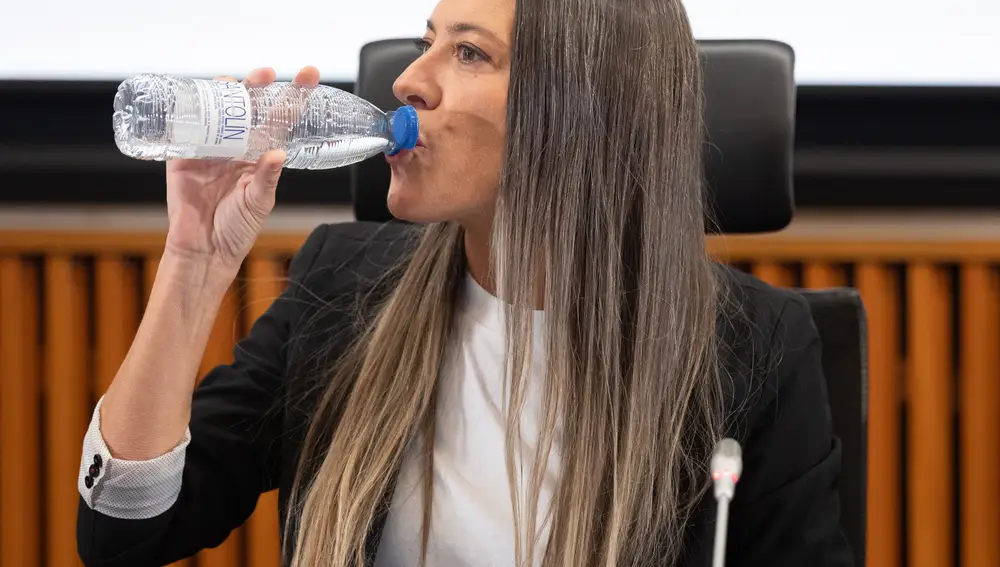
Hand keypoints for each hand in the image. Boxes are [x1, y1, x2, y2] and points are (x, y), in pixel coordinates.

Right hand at [163, 66, 320, 270]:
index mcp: (259, 155)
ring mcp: (209, 149)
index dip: (293, 97)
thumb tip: (278, 152)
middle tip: (266, 73)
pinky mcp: (183, 156)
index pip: (279, 119)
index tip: (309, 75)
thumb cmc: (236, 229)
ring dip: (225, 93)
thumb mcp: (258, 202)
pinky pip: (185, 128)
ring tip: (233, 84)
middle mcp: (236, 147)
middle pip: (248, 108)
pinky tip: (197, 97)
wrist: (205, 250)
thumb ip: (266, 178)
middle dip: (257, 86)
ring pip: (217, 111)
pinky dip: (189, 111)